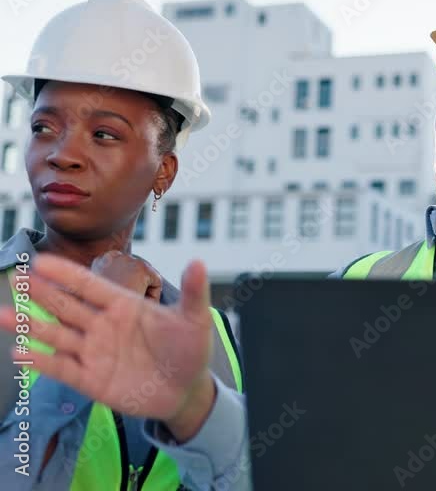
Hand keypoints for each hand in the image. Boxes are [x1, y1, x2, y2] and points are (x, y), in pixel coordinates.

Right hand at [0, 255, 216, 441]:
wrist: (187, 392)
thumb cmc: (190, 351)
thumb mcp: (196, 321)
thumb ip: (194, 293)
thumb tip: (199, 262)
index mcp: (124, 306)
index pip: (89, 286)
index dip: (66, 274)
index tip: (40, 260)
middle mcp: (103, 326)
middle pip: (65, 306)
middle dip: (41, 292)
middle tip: (16, 277)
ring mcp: (94, 352)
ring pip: (55, 334)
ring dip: (28, 325)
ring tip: (2, 313)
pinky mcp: (90, 380)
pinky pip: (60, 368)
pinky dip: (40, 361)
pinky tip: (18, 352)